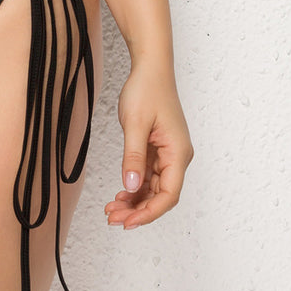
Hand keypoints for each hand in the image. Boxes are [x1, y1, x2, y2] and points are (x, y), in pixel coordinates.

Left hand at [105, 60, 193, 229]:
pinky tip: (120, 194)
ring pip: (153, 188)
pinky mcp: (158, 149)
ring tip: (112, 209)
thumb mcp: (135, 124)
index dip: (149, 212)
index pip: (169, 194)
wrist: (150, 68)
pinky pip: (148, 176)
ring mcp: (168, 154)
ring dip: (135, 201)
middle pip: (161, 195)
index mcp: (178, 153)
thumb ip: (133, 157)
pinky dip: (135, 187)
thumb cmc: (147, 90)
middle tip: (113, 218)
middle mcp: (177, 157)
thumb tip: (131, 186)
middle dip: (138, 210)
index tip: (129, 222)